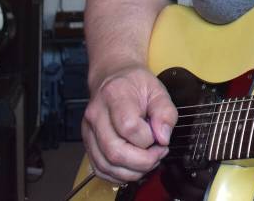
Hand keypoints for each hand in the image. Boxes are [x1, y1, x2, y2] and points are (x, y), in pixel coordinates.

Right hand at [82, 64, 177, 184]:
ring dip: (132, 171)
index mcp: (115, 95)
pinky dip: (119, 175)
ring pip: (106, 164)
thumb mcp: (158, 90)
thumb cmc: (135, 84)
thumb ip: (165, 112)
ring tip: (148, 160)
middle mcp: (97, 114)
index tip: (160, 137)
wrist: (113, 78)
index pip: (129, 127)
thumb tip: (163, 137)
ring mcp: (89, 131)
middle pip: (115, 151)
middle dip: (143, 161)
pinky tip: (133, 167)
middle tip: (158, 153)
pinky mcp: (88, 143)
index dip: (148, 139)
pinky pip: (100, 169)